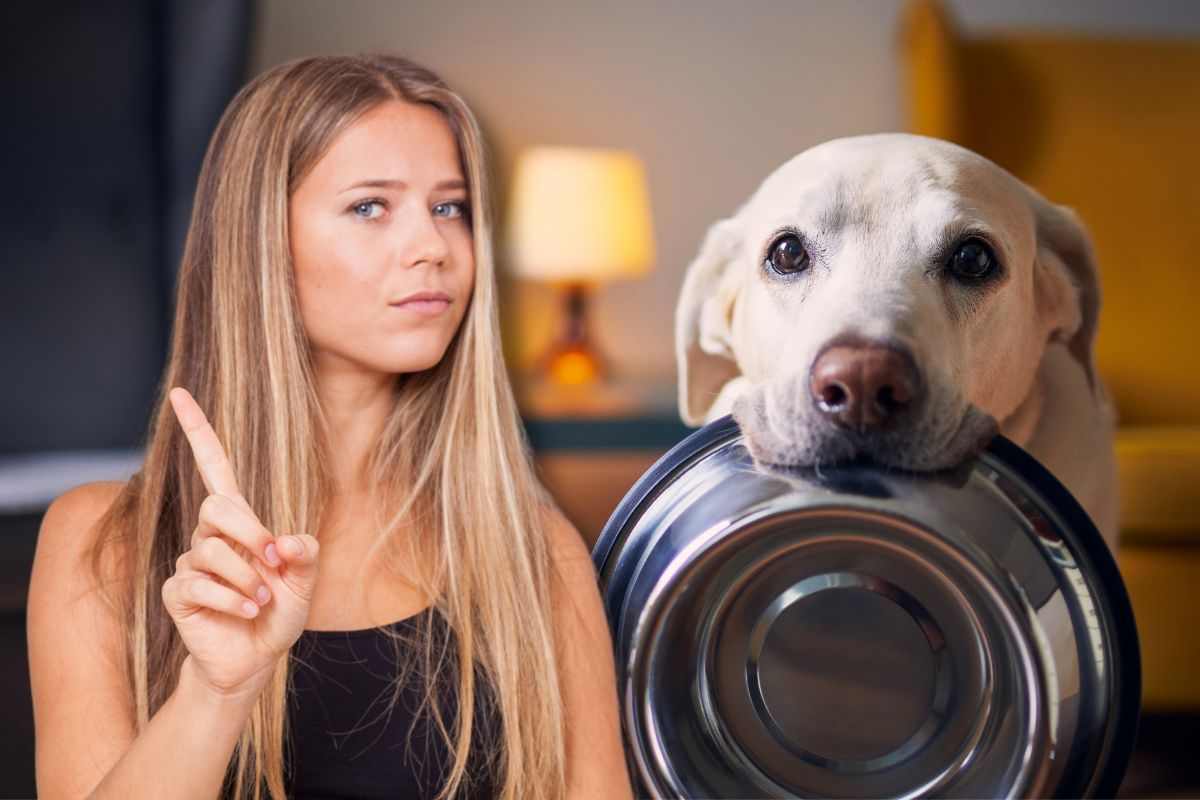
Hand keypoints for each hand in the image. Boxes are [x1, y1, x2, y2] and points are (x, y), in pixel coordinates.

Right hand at [161, 387, 319, 698]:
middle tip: (274, 562)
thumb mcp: (305, 583)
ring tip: (262, 600)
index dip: (199, 430)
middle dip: (250, 532)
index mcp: (240, 522)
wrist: (253, 660)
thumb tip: (288, 541)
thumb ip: (305, 556)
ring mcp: (190, 563)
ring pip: (209, 551)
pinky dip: (232, 601)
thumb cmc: (278, 613)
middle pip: (216, 507)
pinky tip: (247, 613)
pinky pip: (198, 585)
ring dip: (246, 579)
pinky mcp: (177, 593)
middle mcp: (210, 536)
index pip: (215, 466)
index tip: (180, 393)